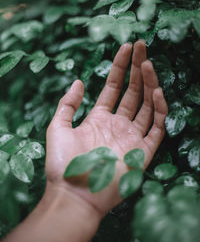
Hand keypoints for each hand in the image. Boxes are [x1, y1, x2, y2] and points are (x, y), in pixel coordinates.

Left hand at [46, 40, 167, 216]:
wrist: (73, 195)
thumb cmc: (63, 164)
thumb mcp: (58, 127)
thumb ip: (68, 104)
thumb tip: (78, 81)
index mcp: (99, 118)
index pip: (114, 87)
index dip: (120, 67)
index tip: (126, 47)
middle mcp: (118, 124)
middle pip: (133, 92)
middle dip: (138, 68)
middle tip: (142, 46)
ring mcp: (132, 137)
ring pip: (146, 105)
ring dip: (149, 84)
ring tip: (148, 63)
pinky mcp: (143, 152)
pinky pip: (156, 128)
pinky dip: (159, 110)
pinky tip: (157, 91)